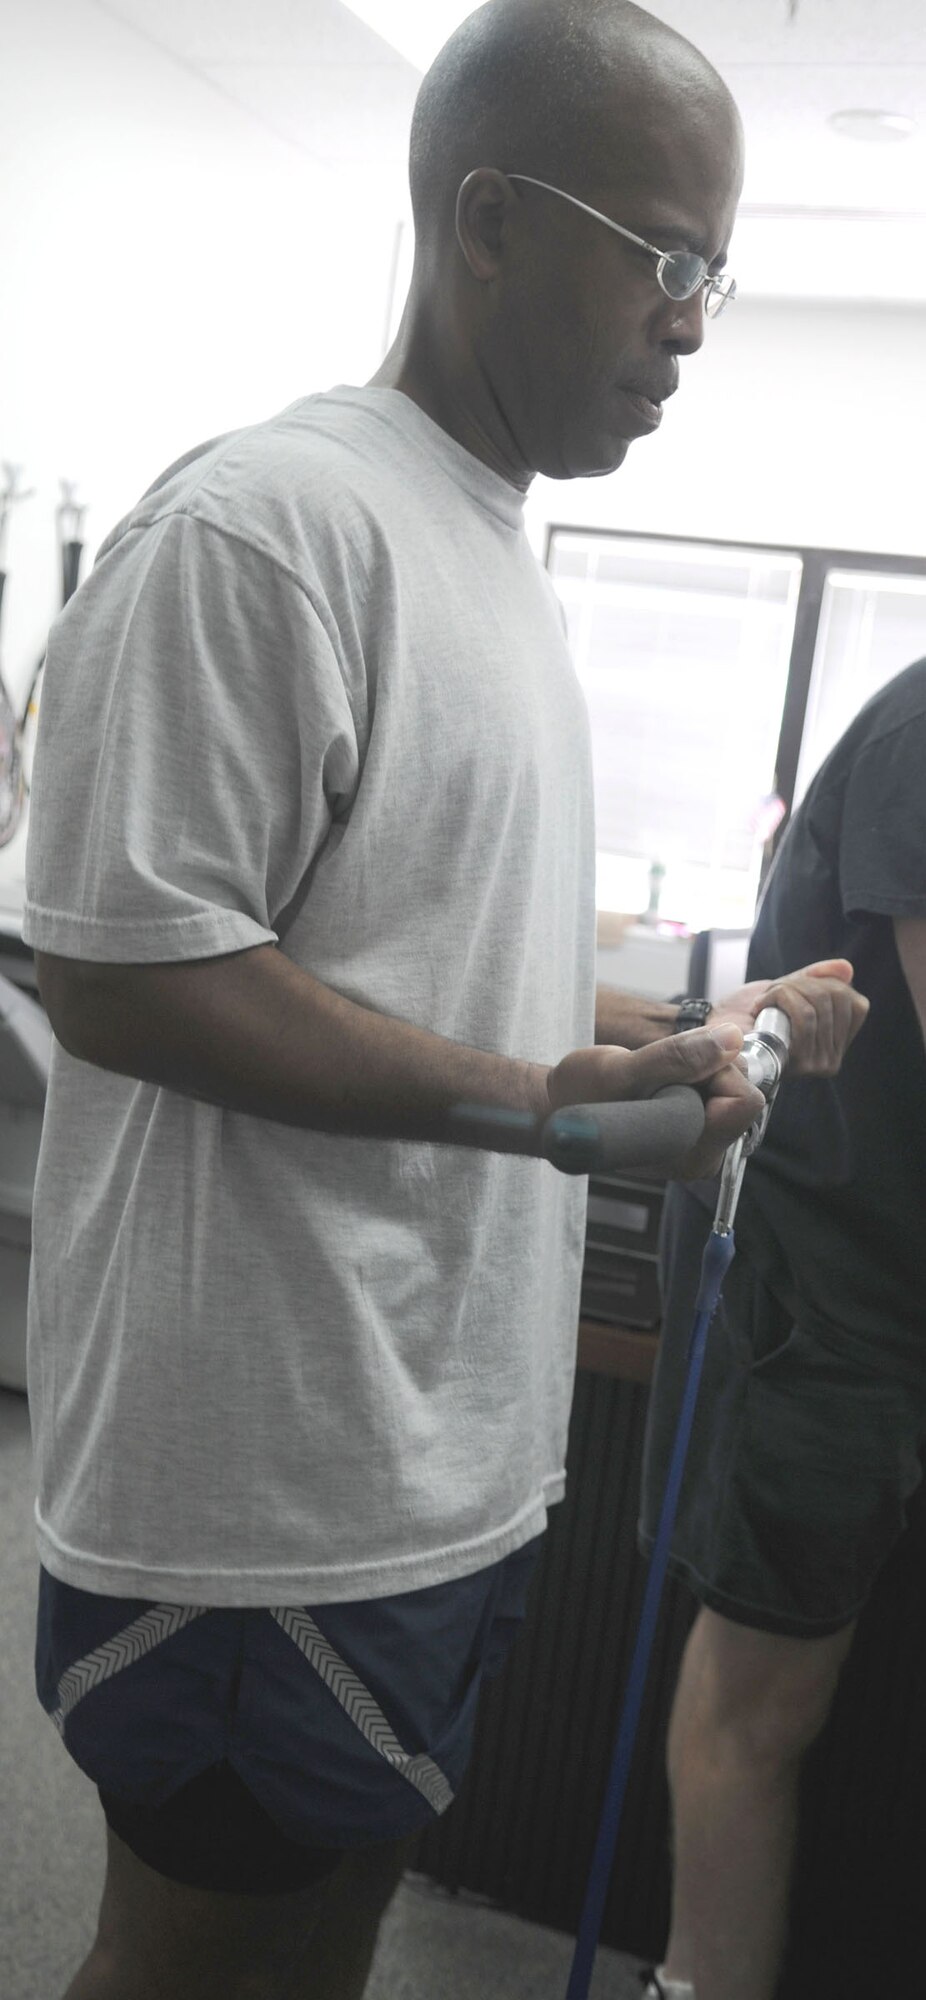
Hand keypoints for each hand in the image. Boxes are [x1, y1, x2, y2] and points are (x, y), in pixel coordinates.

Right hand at [545, 1024, 765, 1178]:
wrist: (558, 1107)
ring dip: (697, 1068)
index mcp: (693, 1153)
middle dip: (707, 1069)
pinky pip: (715, 1087)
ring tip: (652, 1078)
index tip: (674, 1069)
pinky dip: (693, 1074)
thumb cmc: (580, 1096)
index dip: (715, 1071)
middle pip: (742, 1090)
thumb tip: (731, 1038)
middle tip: (657, 1073)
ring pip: (729, 1084)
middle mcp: (704, 1154)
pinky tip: (660, 1082)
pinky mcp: (694, 1126)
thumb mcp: (622, 1072)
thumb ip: (677, 1058)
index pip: (744, 1100)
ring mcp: (700, 1141)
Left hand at [712, 958, 869, 1076]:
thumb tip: (846, 968)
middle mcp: (832, 1060)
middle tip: (773, 991)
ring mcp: (818, 1064)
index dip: (823, 983)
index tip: (792, 987)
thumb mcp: (787, 989)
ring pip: (818, 1005)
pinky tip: (761, 1006)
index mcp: (837, 1042)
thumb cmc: (749, 1013)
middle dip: (800, 983)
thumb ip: (816, 978)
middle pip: (836, 998)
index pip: (854, 1002)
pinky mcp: (800, 1063)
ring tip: (765, 1000)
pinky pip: (804, 1015)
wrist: (714, 1030)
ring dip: (785, 990)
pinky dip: (779, 997)